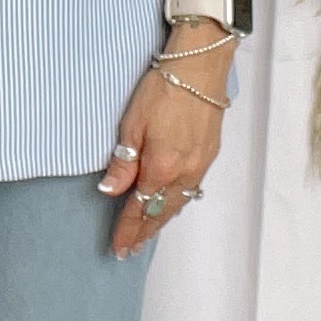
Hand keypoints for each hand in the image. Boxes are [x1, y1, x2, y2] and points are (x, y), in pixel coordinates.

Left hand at [98, 23, 232, 257]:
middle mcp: (183, 173)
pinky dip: (177, 204)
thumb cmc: (163, 89)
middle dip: (143, 232)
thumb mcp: (133, 122)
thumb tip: (111, 191)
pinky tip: (171, 206)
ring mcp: (199, 166)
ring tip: (147, 235)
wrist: (201, 68)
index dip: (127, 229)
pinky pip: (190, 190)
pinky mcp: (209, 155)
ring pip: (177, 204)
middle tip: (129, 251)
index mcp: (161, 167)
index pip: (139, 207)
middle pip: (160, 212)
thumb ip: (124, 161)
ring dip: (160, 221)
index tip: (117, 248)